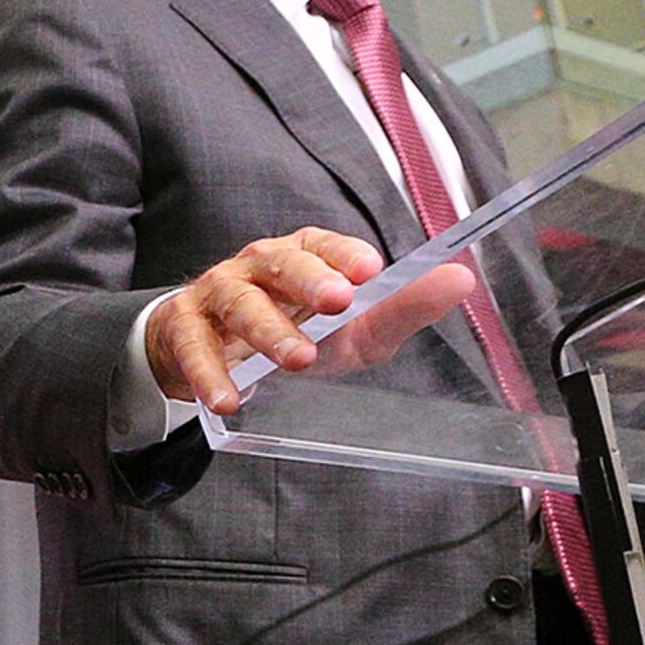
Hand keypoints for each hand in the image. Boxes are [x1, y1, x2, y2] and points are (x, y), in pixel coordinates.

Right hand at [144, 228, 476, 416]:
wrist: (206, 351)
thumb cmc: (291, 333)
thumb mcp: (349, 328)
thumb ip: (401, 308)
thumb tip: (461, 280)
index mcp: (301, 255)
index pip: (321, 243)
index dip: (344, 253)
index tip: (370, 269)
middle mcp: (257, 266)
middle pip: (281, 262)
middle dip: (310, 279)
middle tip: (339, 302)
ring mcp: (217, 294)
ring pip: (241, 303)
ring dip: (269, 331)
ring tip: (298, 360)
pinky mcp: (183, 328)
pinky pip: (195, 348)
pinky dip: (210, 374)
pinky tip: (227, 401)